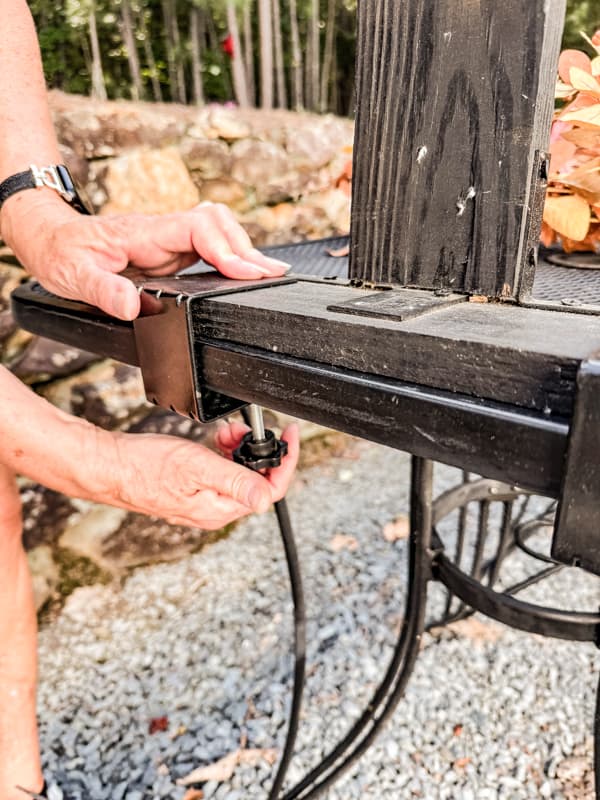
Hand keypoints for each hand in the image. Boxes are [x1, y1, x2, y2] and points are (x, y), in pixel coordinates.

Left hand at [0, 192, 289, 319]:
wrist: (50, 239)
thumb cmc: (61, 252)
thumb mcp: (74, 275)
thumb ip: (104, 291)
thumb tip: (134, 307)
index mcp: (145, 234)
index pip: (200, 229)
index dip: (228, 248)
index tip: (247, 272)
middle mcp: (162, 233)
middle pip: (219, 224)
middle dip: (246, 248)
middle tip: (271, 276)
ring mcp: (168, 240)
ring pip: (218, 231)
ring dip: (243, 250)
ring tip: (267, 274)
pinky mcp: (170, 250)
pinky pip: (209, 245)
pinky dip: (231, 256)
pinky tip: (243, 272)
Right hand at [1, 365, 298, 531]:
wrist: (109, 466)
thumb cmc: (144, 466)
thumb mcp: (197, 467)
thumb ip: (235, 482)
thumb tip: (266, 499)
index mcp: (219, 509)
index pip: (269, 491)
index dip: (285, 463)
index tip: (290, 437)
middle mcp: (213, 510)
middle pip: (255, 482)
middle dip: (259, 452)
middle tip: (248, 430)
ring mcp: (202, 500)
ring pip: (237, 475)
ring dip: (240, 450)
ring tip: (226, 431)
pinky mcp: (191, 490)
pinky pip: (219, 473)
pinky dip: (223, 454)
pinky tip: (215, 439)